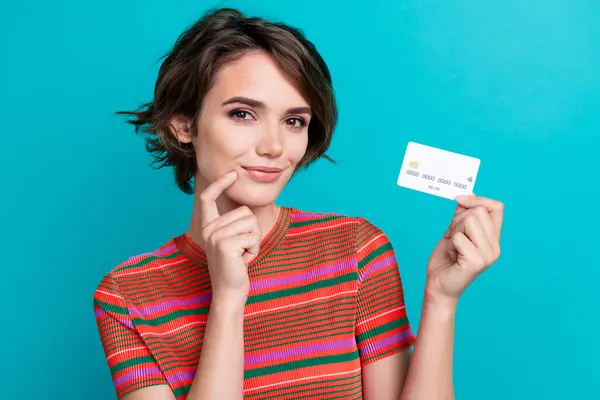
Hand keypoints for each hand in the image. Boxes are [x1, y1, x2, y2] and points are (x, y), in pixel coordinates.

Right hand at [199, 171, 261, 299]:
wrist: (230, 291)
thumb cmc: (235, 266)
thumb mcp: (232, 240)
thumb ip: (233, 223)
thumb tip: (244, 208)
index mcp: (208, 226)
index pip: (208, 198)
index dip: (219, 183)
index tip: (232, 174)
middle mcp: (208, 229)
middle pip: (244, 211)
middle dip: (252, 230)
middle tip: (243, 249)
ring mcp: (215, 236)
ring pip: (251, 222)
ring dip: (254, 240)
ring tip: (243, 254)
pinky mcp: (225, 244)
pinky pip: (253, 236)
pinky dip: (255, 249)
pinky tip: (245, 260)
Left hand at [425, 194, 503, 305]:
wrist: (438, 286)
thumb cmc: (445, 260)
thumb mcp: (453, 232)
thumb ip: (461, 216)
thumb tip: (465, 196)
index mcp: (493, 238)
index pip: (497, 207)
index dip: (478, 199)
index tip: (459, 200)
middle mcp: (495, 246)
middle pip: (478, 211)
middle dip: (458, 220)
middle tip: (452, 238)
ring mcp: (488, 254)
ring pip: (469, 220)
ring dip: (454, 231)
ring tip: (453, 248)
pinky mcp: (477, 261)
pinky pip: (459, 237)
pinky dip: (449, 244)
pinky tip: (452, 256)